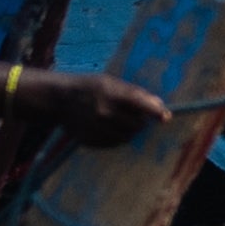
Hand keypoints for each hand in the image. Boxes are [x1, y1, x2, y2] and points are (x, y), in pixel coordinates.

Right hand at [27, 70, 178, 145]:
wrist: (58, 99)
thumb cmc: (89, 87)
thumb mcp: (110, 82)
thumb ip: (134, 93)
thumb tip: (160, 106)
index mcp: (110, 92)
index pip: (140, 104)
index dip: (155, 112)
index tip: (166, 117)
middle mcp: (102, 111)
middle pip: (136, 124)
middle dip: (141, 121)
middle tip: (137, 116)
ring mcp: (94, 128)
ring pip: (126, 137)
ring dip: (130, 131)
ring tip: (121, 121)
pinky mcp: (89, 140)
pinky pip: (112, 144)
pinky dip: (116, 138)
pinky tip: (109, 128)